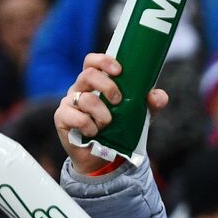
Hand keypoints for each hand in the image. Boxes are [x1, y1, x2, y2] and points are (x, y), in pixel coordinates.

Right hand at [55, 54, 167, 173]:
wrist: (105, 157)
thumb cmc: (121, 128)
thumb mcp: (142, 114)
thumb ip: (153, 103)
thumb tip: (155, 96)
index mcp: (97, 82)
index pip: (92, 61)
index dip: (103, 61)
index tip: (119, 70)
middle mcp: (81, 88)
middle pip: (88, 75)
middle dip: (108, 86)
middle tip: (118, 101)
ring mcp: (70, 102)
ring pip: (86, 99)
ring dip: (103, 114)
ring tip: (107, 124)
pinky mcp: (62, 118)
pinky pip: (75, 117)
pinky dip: (89, 126)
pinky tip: (94, 133)